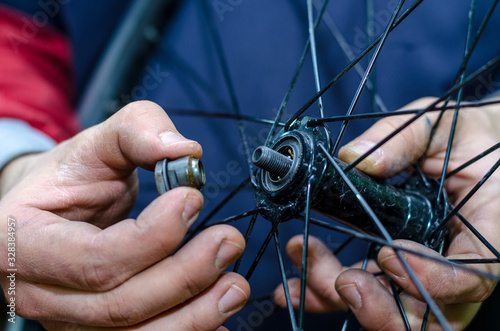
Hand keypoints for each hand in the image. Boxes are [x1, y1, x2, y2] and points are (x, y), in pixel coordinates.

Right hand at [0, 101, 249, 329]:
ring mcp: (68, 320)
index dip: (153, 237)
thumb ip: (136, 132)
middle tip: (229, 241)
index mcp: (23, 242)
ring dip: (196, 315)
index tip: (192, 199)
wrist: (49, 213)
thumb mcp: (94, 144)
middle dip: (185, 276)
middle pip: (121, 304)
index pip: (95, 259)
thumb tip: (186, 151)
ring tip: (236, 284)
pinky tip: (217, 316)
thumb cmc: (69, 180)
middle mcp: (40, 293)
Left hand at [274, 97, 499, 329]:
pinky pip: (362, 296)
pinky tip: (292, 288)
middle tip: (344, 281)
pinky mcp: (391, 272)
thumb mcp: (440, 124)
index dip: (431, 279)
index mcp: (485, 229)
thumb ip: (404, 139)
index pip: (472, 275)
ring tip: (303, 255)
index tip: (387, 255)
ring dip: (339, 297)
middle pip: (427, 314)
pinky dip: (324, 295)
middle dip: (380, 308)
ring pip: (388, 312)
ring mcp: (423, 273)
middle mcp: (458, 264)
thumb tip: (355, 159)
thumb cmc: (463, 136)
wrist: (470, 148)